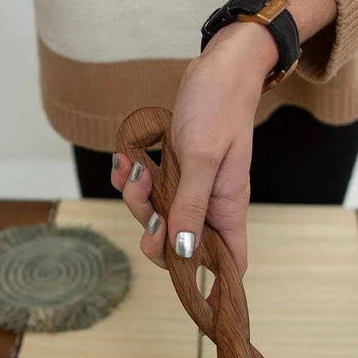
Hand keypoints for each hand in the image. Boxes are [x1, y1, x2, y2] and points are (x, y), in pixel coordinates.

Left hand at [113, 0, 336, 274]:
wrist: (219, 64)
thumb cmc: (219, 106)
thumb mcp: (202, 158)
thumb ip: (190, 207)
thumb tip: (182, 254)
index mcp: (228, 208)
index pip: (229, 263)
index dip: (213, 286)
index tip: (191, 293)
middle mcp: (211, 203)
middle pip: (180, 244)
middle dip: (155, 233)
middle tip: (147, 211)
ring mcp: (191, 186)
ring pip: (158, 214)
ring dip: (138, 198)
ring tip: (135, 169)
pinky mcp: (174, 169)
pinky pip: (148, 188)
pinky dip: (132, 177)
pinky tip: (128, 158)